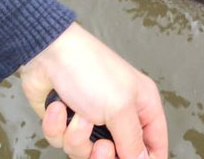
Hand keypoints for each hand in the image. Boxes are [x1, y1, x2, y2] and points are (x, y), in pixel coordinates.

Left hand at [19, 23, 167, 158]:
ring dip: (77, 137)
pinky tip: (59, 107)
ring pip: (86, 153)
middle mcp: (119, 115)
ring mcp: (92, 120)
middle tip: (101, 144)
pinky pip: (62, 142)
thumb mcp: (120, 107)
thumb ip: (133, 140)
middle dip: (104, 155)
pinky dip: (57, 127)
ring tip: (78, 115)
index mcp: (142, 106)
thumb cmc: (90, 68)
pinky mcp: (66, 122)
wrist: (48, 55)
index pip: (155, 144)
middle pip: (118, 156)